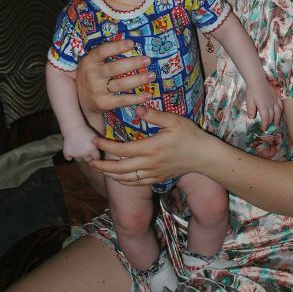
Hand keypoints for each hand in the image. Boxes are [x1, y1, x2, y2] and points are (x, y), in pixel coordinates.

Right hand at [62, 124, 100, 161]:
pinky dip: (69, 155)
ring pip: (79, 159)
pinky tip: (71, 149)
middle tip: (85, 150)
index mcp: (92, 150)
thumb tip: (100, 154)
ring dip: (79, 156)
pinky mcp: (67, 154)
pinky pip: (69, 158)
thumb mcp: (95, 137)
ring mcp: (75, 155)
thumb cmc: (86, 130)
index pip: (96, 158)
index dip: (95, 155)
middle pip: (88, 160)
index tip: (93, 152)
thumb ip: (99, 146)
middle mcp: (84, 154)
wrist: (73, 127)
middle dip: (88, 156)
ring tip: (78, 147)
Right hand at [76, 39, 155, 115]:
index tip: (132, 43)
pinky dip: (136, 98)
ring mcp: (96, 91)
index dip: (117, 46)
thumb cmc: (93, 76)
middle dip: (133, 63)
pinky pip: (122, 100)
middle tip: (148, 60)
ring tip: (152, 75)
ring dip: (138, 80)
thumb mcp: (93, 63)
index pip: (102, 51)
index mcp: (89, 61)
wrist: (80, 101)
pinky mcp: (103, 104)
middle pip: (115, 68)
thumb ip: (106, 55)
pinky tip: (148, 95)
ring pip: (121, 84)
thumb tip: (132, 44)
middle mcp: (91, 75)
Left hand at [90, 106, 207, 185]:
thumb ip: (154, 115)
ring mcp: (153, 174)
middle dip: (102, 165)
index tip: (95, 139)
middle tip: (89, 159)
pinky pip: (136, 183)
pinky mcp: (157, 178)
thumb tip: (137, 108)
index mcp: (151, 148)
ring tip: (99, 168)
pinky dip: (123, 181)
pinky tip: (117, 176)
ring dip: (110, 175)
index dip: (106, 146)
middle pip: (119, 169)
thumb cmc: (190, 135)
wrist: (204, 156)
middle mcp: (149, 164)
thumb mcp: (174, 120)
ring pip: (125, 179)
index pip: (122, 150)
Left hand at [246, 81, 282, 129]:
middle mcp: (270, 104)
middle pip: (272, 116)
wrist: (257, 79)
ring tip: (277, 123)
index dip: (265, 125)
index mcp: (263, 106)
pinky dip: (281, 109)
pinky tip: (280, 111)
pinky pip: (280, 104)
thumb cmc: (252, 90)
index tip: (263, 129)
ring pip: (278, 111)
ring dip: (278, 118)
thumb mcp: (249, 100)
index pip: (265, 118)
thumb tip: (251, 118)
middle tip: (269, 127)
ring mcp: (274, 100)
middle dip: (270, 123)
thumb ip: (251, 110)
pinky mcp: (276, 96)